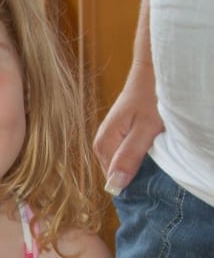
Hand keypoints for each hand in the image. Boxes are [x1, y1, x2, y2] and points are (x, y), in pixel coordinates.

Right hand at [93, 62, 163, 194]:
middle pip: (116, 174)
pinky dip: (139, 157)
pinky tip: (151, 151)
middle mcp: (101, 144)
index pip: (112, 181)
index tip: (150, 183)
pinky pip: (125, 156)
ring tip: (155, 159)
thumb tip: (114, 186)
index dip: (131, 186)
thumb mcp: (145, 129)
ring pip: (121, 165)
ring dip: (138, 166)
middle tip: (156, 170)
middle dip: (134, 176)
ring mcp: (109, 139)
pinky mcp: (118, 135)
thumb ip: (129, 156)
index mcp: (103, 145)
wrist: (151, 71)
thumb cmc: (151, 97)